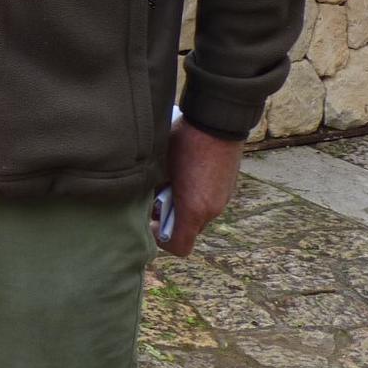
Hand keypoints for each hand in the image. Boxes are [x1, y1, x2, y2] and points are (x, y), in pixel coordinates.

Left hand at [155, 118, 242, 256]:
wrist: (217, 120)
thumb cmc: (184, 141)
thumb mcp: (159, 166)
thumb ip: (151, 190)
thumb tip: (140, 201)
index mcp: (194, 209)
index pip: (180, 247)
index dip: (161, 239)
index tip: (151, 219)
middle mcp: (212, 210)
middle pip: (188, 230)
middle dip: (170, 218)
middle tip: (156, 194)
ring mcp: (223, 199)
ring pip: (197, 214)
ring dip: (182, 205)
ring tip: (170, 179)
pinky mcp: (227, 187)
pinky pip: (208, 200)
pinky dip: (195, 195)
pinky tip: (185, 171)